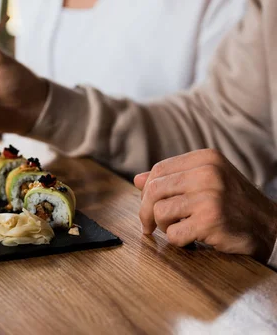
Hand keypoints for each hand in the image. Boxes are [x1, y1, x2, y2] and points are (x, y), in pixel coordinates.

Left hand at [134, 149, 276, 261]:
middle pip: (153, 190)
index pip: (158, 170)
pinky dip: (179, 241)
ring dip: (164, 226)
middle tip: (148, 225)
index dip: (147, 190)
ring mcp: (209, 196)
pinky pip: (173, 234)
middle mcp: (207, 173)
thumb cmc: (234, 205)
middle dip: (146, 211)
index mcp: (205, 158)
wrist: (271, 228)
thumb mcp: (208, 182)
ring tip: (181, 228)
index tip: (148, 204)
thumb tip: (137, 179)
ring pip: (159, 212)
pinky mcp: (209, 221)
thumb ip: (173, 178)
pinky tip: (193, 239)